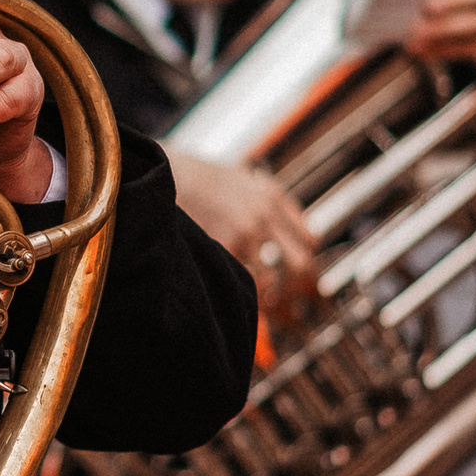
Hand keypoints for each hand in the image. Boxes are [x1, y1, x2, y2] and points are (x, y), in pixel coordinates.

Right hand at [167, 150, 317, 294]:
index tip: (299, 276)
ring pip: (271, 279)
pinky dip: (238, 288)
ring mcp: (244, 232)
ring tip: (259, 302)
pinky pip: (241, 278)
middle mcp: (264, 215)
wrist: (166, 173)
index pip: (309, 241)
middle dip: (295, 286)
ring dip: (267, 295)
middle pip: (300, 263)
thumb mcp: (245, 178)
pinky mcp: (222, 245)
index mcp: (273, 197)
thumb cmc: (200, 179)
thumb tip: (297, 235)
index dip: (305, 262)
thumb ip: (273, 203)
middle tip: (285, 297)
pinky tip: (233, 290)